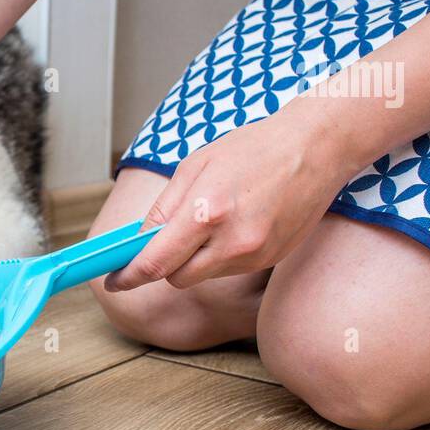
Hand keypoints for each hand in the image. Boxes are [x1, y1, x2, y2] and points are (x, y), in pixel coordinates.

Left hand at [107, 103, 355, 290]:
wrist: (315, 148)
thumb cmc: (252, 149)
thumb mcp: (194, 166)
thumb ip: (163, 208)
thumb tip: (138, 240)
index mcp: (205, 213)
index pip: (155, 262)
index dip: (129, 276)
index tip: (114, 281)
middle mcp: (232, 242)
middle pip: (177, 278)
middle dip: (163, 264)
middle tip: (163, 241)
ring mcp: (255, 255)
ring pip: (204, 275)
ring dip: (195, 258)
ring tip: (213, 217)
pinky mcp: (271, 260)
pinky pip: (229, 269)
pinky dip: (221, 254)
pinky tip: (237, 222)